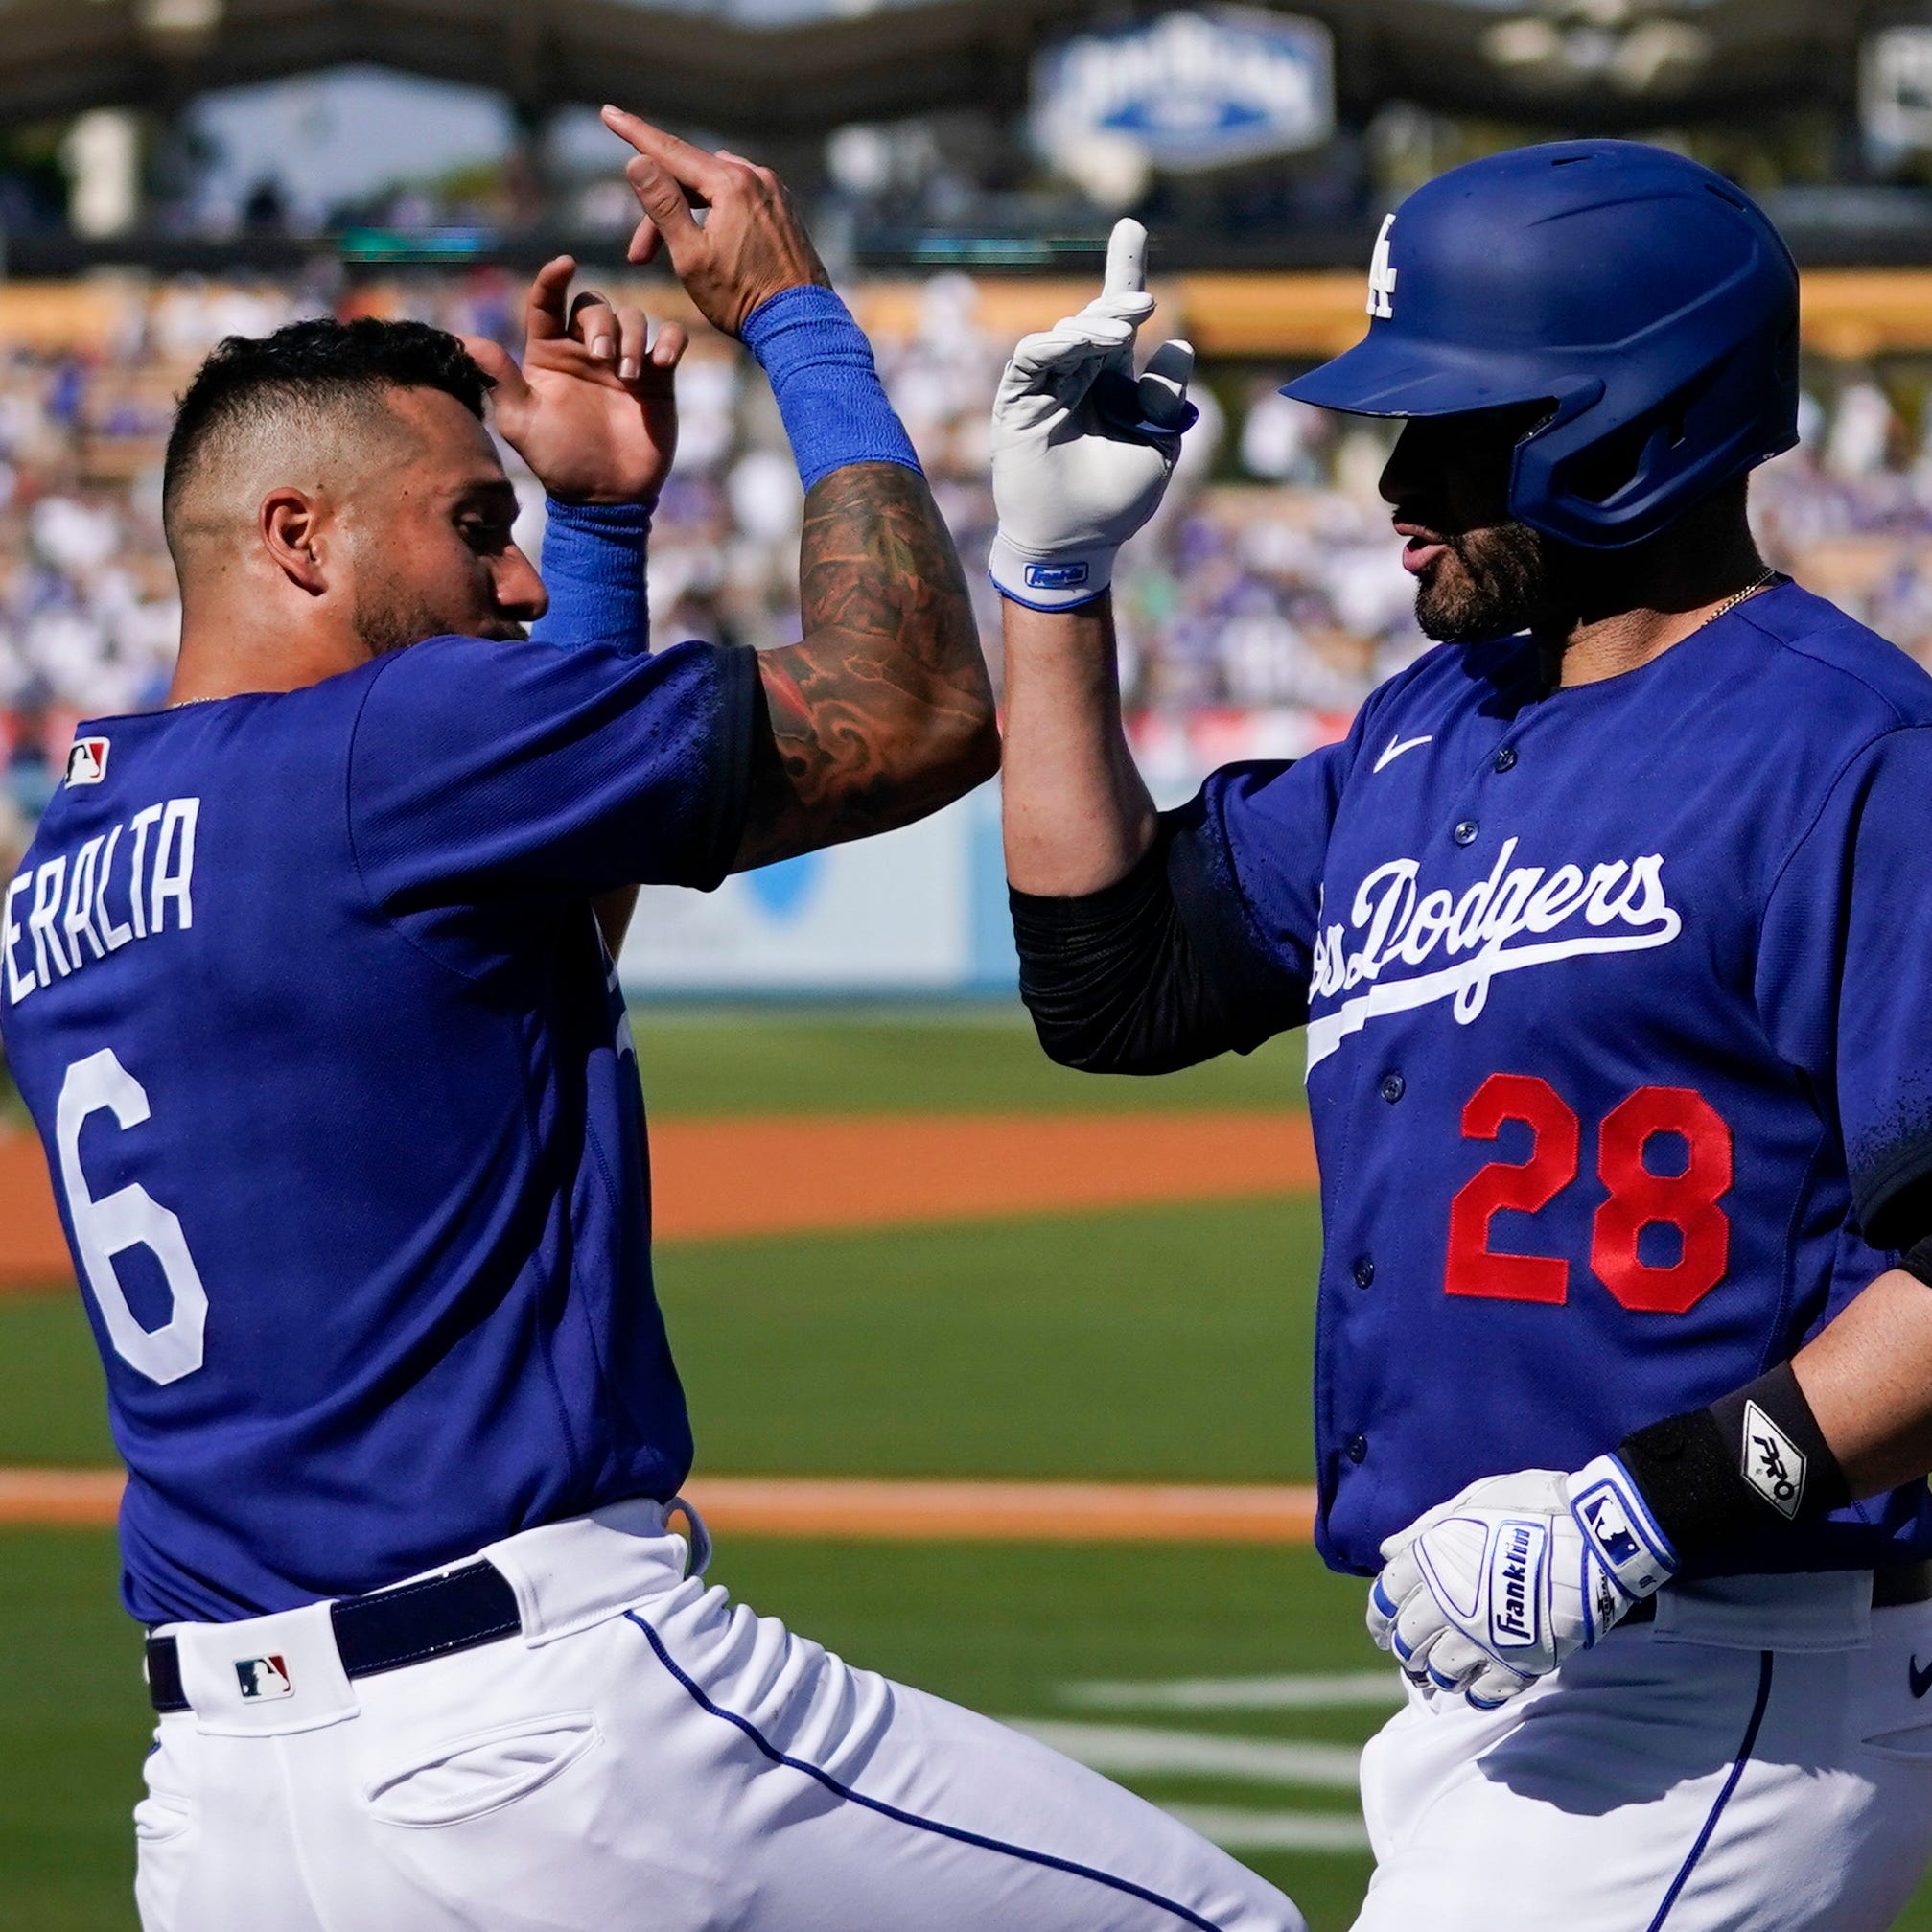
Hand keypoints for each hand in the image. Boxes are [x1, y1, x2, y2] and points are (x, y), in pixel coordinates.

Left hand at [464, 257, 686, 504]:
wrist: (604, 496)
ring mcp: (624, 362)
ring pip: (634, 317)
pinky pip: (670, 339)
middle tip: (603, 360)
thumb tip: (465, 342)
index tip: (564, 264)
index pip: (547, 302)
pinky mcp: (658, 379)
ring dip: (632, 337)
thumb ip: (500, 379)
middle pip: (595, 305)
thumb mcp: (522, 423)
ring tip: (628, 376)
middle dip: (601, 323)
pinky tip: (661, 363)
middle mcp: (586, 351)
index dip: (553, 278)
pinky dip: (670, 342)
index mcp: (549, 353)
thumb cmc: (558, 460)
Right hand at [601, 105, 827, 337]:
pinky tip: (707, 244)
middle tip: (638, 257)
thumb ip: (663, 206)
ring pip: (714, 189)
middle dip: (659, 210)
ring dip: (686, 215)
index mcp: (732, 184)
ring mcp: (774, 192)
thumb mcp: (691, 257)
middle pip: (691, 177)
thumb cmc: (743, 300)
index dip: (635, 133)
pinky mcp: (783, 210)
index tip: (608, 113)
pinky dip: (714, 216)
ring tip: (671, 258)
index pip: (671, 151)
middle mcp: (757, 177)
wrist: (801, 327)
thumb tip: (637, 161)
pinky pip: (738, 199)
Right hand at [988, 218, 1194, 609]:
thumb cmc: (1117, 504)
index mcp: (1112, 381)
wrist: (1075, 545)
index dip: (1124, 271)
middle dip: (1117, 298)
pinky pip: (1030, 358)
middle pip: (1093, 316)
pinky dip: (1053, 343)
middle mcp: (1079, 376)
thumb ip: (1166, 399)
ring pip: (1065, 333)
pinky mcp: (1018, 402)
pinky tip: (1077, 343)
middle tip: (1144, 302)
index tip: (1133, 225)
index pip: (1118, 318)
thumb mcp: (1158, 446)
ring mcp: (1046, 387)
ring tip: (1121, 333)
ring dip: (1092, 325)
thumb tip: (1176, 342)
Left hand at [1366, 1455, 1676, 1709]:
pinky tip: (1477, 1687)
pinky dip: (1475, 1693)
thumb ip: (1427, 1528)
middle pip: (1408, 1640)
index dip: (1380, 1614)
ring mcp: (1480, 1638)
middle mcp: (1445, 1604)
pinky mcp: (1516, 1663)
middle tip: (1410, 1652)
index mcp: (1430, 1560)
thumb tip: (1389, 1549)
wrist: (1594, 1537)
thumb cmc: (1534, 1506)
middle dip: (1406, 1646)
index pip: (1385, 1597)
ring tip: (1442, 1671)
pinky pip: (1483, 1692)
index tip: (1382, 1625)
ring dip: (1437, 1672)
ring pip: (1440, 1671)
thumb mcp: (1473, 1501)